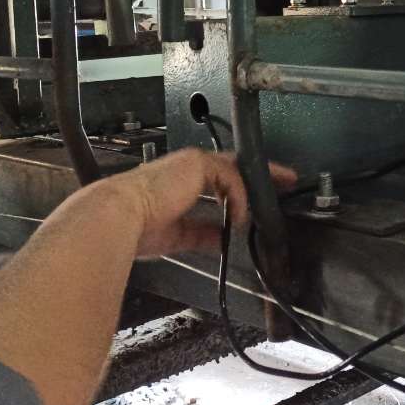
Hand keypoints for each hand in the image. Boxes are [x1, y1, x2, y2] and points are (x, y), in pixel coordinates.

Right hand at [90, 147, 294, 259]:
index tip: (255, 202)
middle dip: (260, 173)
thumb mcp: (177, 235)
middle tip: (287, 179)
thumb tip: (222, 241)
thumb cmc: (134, 227)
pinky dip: (239, 197)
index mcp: (176, 184)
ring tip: (281, 188)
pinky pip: (229, 177)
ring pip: (235, 167)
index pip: (215, 182)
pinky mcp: (197, 164)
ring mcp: (191, 163)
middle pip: (232, 167)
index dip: (237, 191)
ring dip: (258, 180)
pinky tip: (240, 216)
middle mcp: (184, 168)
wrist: (118, 216)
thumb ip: (200, 235)